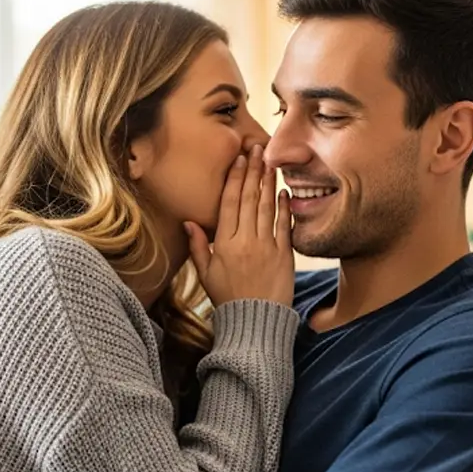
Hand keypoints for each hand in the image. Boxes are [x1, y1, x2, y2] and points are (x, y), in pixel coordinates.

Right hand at [185, 147, 293, 306]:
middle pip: (249, 199)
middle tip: (258, 149)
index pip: (229, 203)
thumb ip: (198, 246)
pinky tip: (284, 191)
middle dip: (253, 171)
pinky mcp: (284, 256)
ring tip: (270, 163)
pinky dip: (284, 207)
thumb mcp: (206, 273)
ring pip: (267, 208)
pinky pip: (284, 226)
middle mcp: (245, 241)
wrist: (254, 322)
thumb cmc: (227, 298)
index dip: (234, 179)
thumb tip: (188, 222)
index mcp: (224, 244)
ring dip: (269, 183)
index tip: (239, 160)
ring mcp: (266, 247)